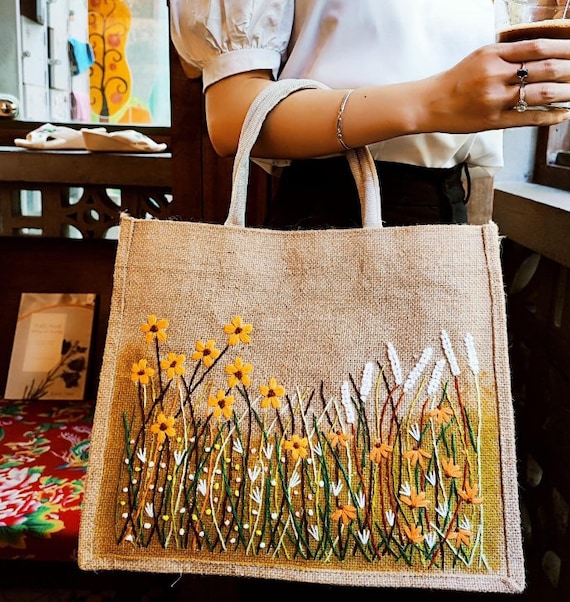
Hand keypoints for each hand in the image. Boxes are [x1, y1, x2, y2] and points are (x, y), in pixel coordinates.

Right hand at [424, 38, 569, 132]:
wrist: (429, 104)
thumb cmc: (456, 81)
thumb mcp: (481, 58)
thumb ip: (509, 54)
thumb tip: (542, 54)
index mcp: (494, 55)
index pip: (538, 47)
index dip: (564, 48)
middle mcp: (496, 75)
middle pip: (546, 69)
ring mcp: (495, 100)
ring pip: (541, 94)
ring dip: (566, 93)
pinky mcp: (493, 121)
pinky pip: (528, 118)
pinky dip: (550, 116)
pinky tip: (563, 114)